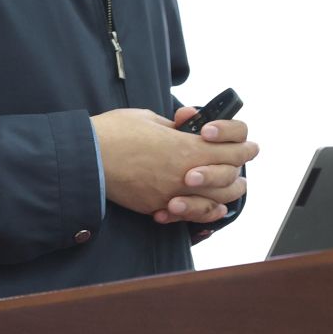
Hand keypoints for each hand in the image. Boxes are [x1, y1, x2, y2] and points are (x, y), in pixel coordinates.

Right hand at [89, 107, 257, 226]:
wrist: (86, 157)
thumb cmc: (115, 132)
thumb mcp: (150, 118)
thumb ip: (176, 126)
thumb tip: (187, 125)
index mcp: (187, 148)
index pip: (232, 151)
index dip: (244, 147)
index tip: (246, 144)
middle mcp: (185, 175)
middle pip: (230, 179)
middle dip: (238, 170)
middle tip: (240, 162)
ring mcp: (171, 194)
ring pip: (214, 203)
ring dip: (225, 194)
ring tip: (229, 187)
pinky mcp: (155, 207)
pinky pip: (188, 215)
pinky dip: (201, 211)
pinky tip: (206, 206)